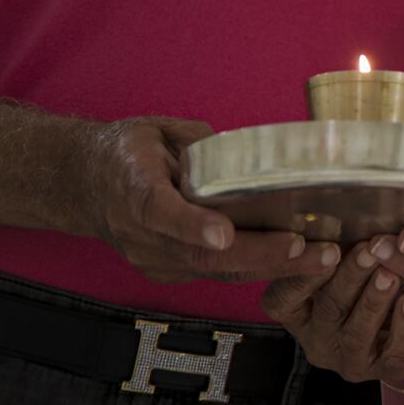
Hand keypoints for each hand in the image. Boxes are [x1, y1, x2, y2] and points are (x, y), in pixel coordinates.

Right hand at [79, 117, 323, 283]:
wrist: (81, 185)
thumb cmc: (125, 152)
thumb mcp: (155, 130)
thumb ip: (196, 143)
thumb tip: (244, 151)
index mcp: (133, 188)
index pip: (159, 210)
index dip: (192, 224)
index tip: (224, 232)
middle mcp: (141, 234)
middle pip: (201, 255)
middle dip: (261, 255)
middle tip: (311, 249)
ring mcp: (154, 259)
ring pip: (215, 271)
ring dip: (271, 268)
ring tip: (322, 259)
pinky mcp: (168, 271)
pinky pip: (216, 274)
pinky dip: (257, 268)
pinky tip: (299, 262)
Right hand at [263, 235, 403, 386]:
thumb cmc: (383, 282)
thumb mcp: (358, 263)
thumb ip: (344, 247)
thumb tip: (344, 208)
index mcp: (302, 312)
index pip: (282, 300)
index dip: (301, 277)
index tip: (328, 248)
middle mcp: (319, 340)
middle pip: (327, 310)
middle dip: (349, 278)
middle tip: (369, 250)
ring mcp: (350, 360)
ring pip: (356, 334)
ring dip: (374, 301)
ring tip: (391, 274)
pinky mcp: (386, 372)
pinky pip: (392, 354)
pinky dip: (403, 326)